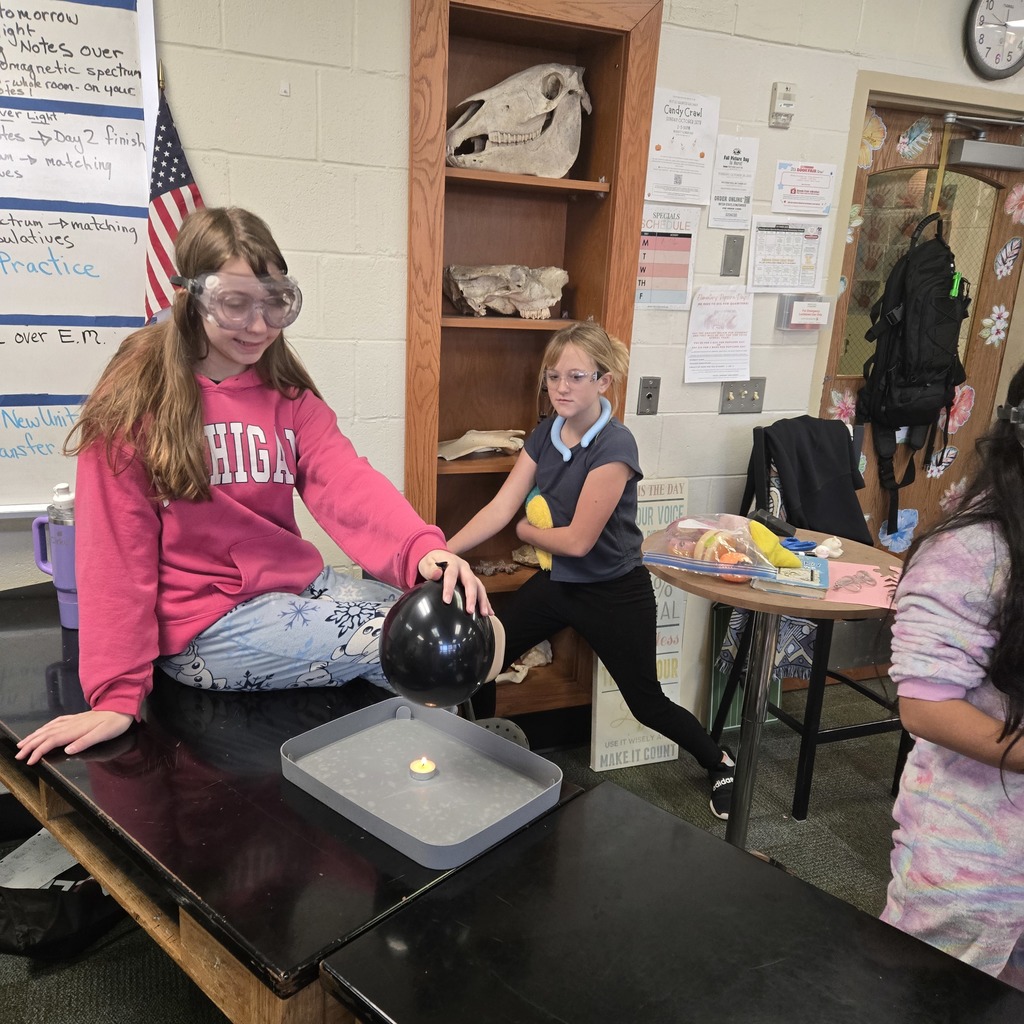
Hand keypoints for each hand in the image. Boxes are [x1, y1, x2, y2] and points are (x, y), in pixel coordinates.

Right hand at [15, 710, 133, 765]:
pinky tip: (42, 730)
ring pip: (49, 728)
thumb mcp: (103, 735)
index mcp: (76, 730)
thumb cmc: (114, 724)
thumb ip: (85, 742)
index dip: (39, 751)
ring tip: (22, 744)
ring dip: (34, 736)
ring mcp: (73, 720)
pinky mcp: (77, 718)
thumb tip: (67, 751)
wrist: (122, 708)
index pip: (52, 741)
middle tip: (18, 755)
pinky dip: (45, 727)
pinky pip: (56, 722)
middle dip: (30, 745)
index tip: (29, 761)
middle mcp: (71, 724)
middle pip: (46, 735)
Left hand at [418, 549, 492, 615]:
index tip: (447, 601)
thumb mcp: (426, 563)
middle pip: (471, 582)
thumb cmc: (432, 561)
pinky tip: (490, 612)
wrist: (440, 555)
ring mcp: (470, 575)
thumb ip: (430, 569)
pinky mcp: (473, 581)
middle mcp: (464, 568)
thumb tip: (437, 574)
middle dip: (471, 597)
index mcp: (452, 563)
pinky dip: (486, 602)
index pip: (451, 575)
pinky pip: (481, 591)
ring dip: (483, 600)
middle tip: (469, 610)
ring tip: (484, 613)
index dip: (449, 587)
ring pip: (479, 587)